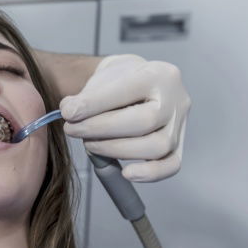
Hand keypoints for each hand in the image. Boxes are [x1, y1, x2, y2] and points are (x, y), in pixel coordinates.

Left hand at [59, 54, 189, 181]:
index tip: (68, 112)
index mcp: (158, 74)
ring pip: (156, 147)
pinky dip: (149, 173)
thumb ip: (85, 96)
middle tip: (73, 129)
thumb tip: (69, 112)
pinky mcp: (178, 146)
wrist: (136, 83)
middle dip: (100, 129)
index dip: (94, 104)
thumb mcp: (101, 79)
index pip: (127, 90)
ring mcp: (179, 125)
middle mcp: (176, 99)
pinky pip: (171, 165)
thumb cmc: (118, 82)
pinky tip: (126, 173)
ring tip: (90, 144)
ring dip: (115, 150)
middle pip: (144, 122)